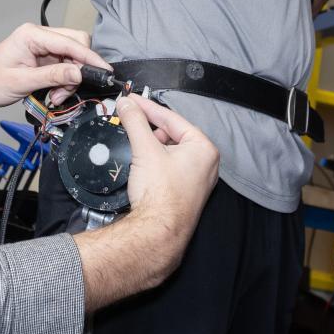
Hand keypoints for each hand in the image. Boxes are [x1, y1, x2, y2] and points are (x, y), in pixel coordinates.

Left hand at [0, 25, 108, 131]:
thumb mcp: (22, 82)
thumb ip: (53, 76)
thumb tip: (79, 72)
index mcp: (31, 35)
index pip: (70, 41)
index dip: (89, 57)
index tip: (103, 71)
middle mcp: (39, 36)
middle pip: (76, 45)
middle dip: (78, 69)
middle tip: (69, 89)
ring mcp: (42, 46)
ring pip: (73, 58)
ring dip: (70, 79)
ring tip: (56, 96)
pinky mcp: (44, 57)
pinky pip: (65, 66)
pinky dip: (64, 81)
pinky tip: (54, 92)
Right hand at [70, 95, 217, 309]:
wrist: (157, 233)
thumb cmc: (160, 194)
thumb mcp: (144, 149)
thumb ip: (135, 122)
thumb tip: (127, 104)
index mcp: (204, 148)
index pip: (172, 119)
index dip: (148, 108)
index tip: (132, 100)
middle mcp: (206, 164)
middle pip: (172, 134)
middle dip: (149, 128)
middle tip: (130, 119)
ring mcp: (196, 180)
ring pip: (170, 151)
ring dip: (150, 145)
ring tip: (134, 142)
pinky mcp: (185, 193)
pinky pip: (170, 167)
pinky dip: (155, 161)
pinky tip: (141, 162)